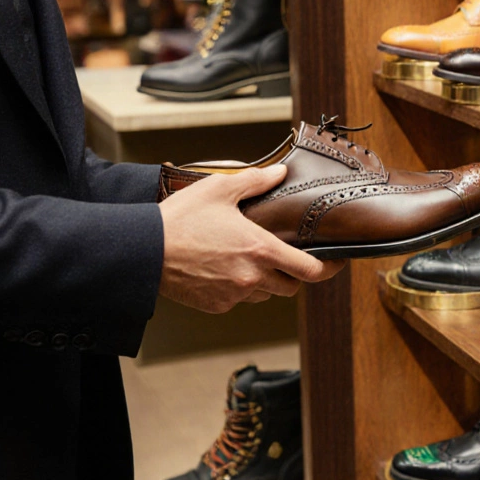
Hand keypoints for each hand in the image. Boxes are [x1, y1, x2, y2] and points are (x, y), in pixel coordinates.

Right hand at [158, 164, 345, 313]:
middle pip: (291, 286)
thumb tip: (281, 173)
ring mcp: (234, 295)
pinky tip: (223, 268)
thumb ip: (256, 181)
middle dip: (293, 273)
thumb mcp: (220, 188)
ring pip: (265, 294)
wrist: (143, 250)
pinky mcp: (216, 306)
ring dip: (265, 281)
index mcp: (261, 250)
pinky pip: (238, 300)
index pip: (311, 270)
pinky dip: (238, 288)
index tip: (336, 262)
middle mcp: (252, 278)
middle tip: (284, 255)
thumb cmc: (181, 218)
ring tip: (247, 258)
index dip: (329, 268)